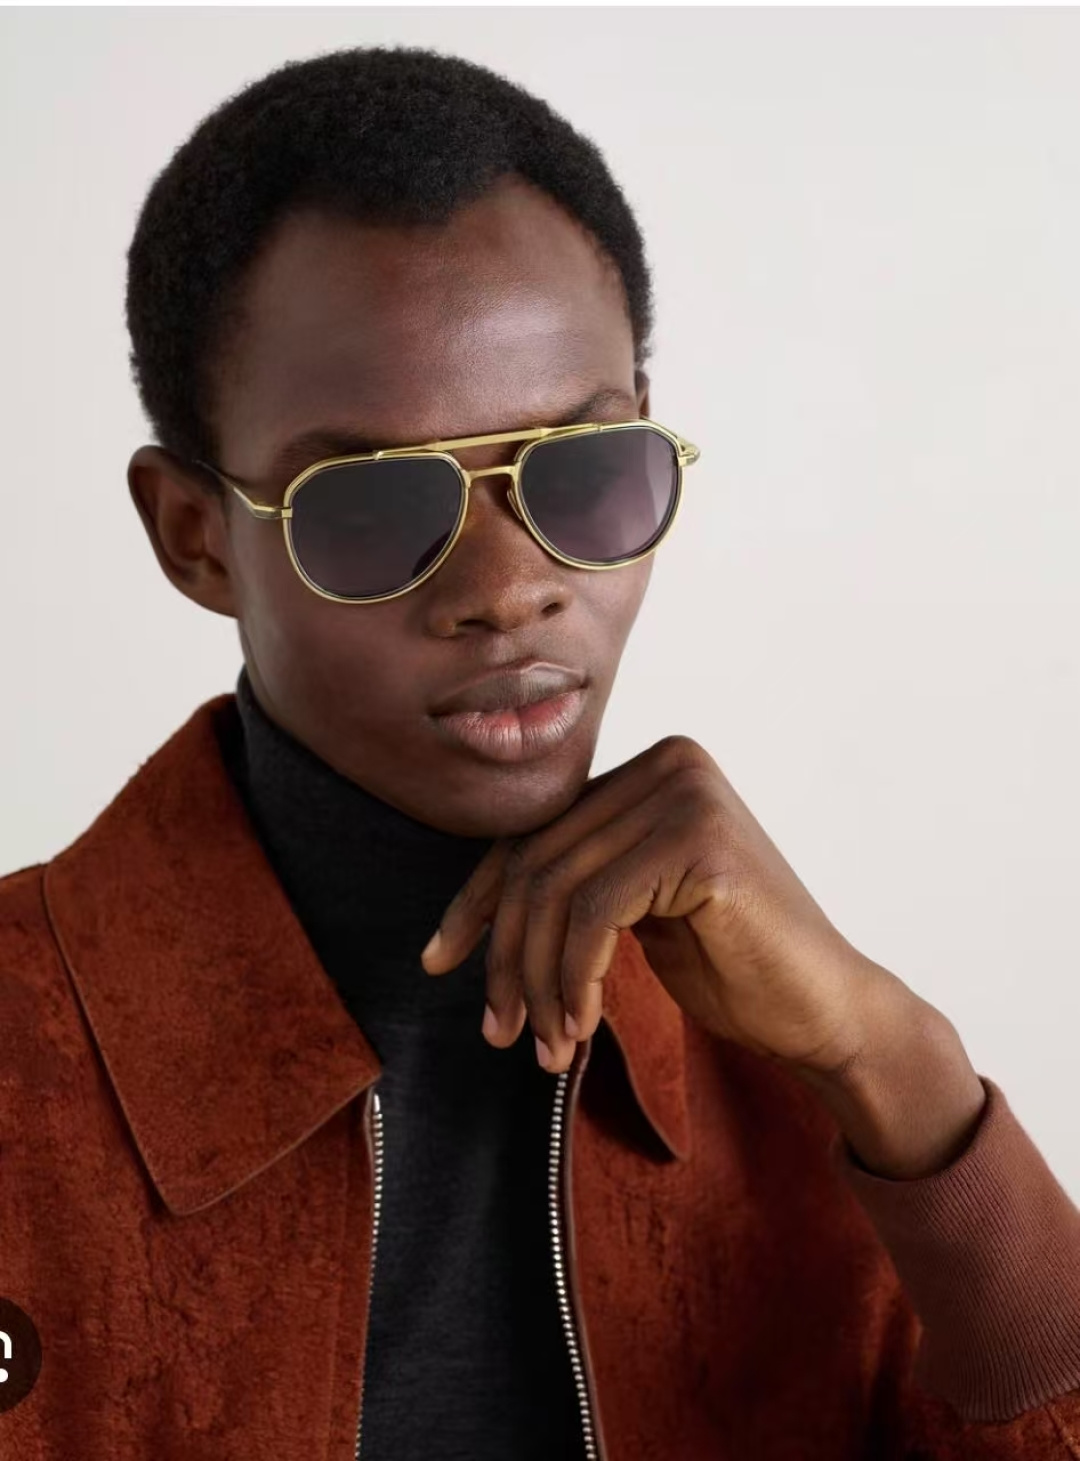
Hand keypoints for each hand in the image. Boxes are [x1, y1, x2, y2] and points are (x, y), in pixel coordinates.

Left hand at [421, 734, 899, 1077]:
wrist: (827, 1011)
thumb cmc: (734, 966)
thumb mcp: (635, 909)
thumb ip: (577, 879)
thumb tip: (477, 905)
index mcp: (651, 769)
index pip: (534, 833)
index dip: (476, 902)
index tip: (439, 961)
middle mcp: (668, 763)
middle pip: (537, 860)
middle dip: (506, 956)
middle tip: (498, 1032)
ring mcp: (687, 794)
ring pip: (556, 890)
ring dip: (538, 981)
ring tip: (543, 1046)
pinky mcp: (700, 841)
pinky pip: (595, 914)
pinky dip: (572, 980)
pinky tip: (576, 1030)